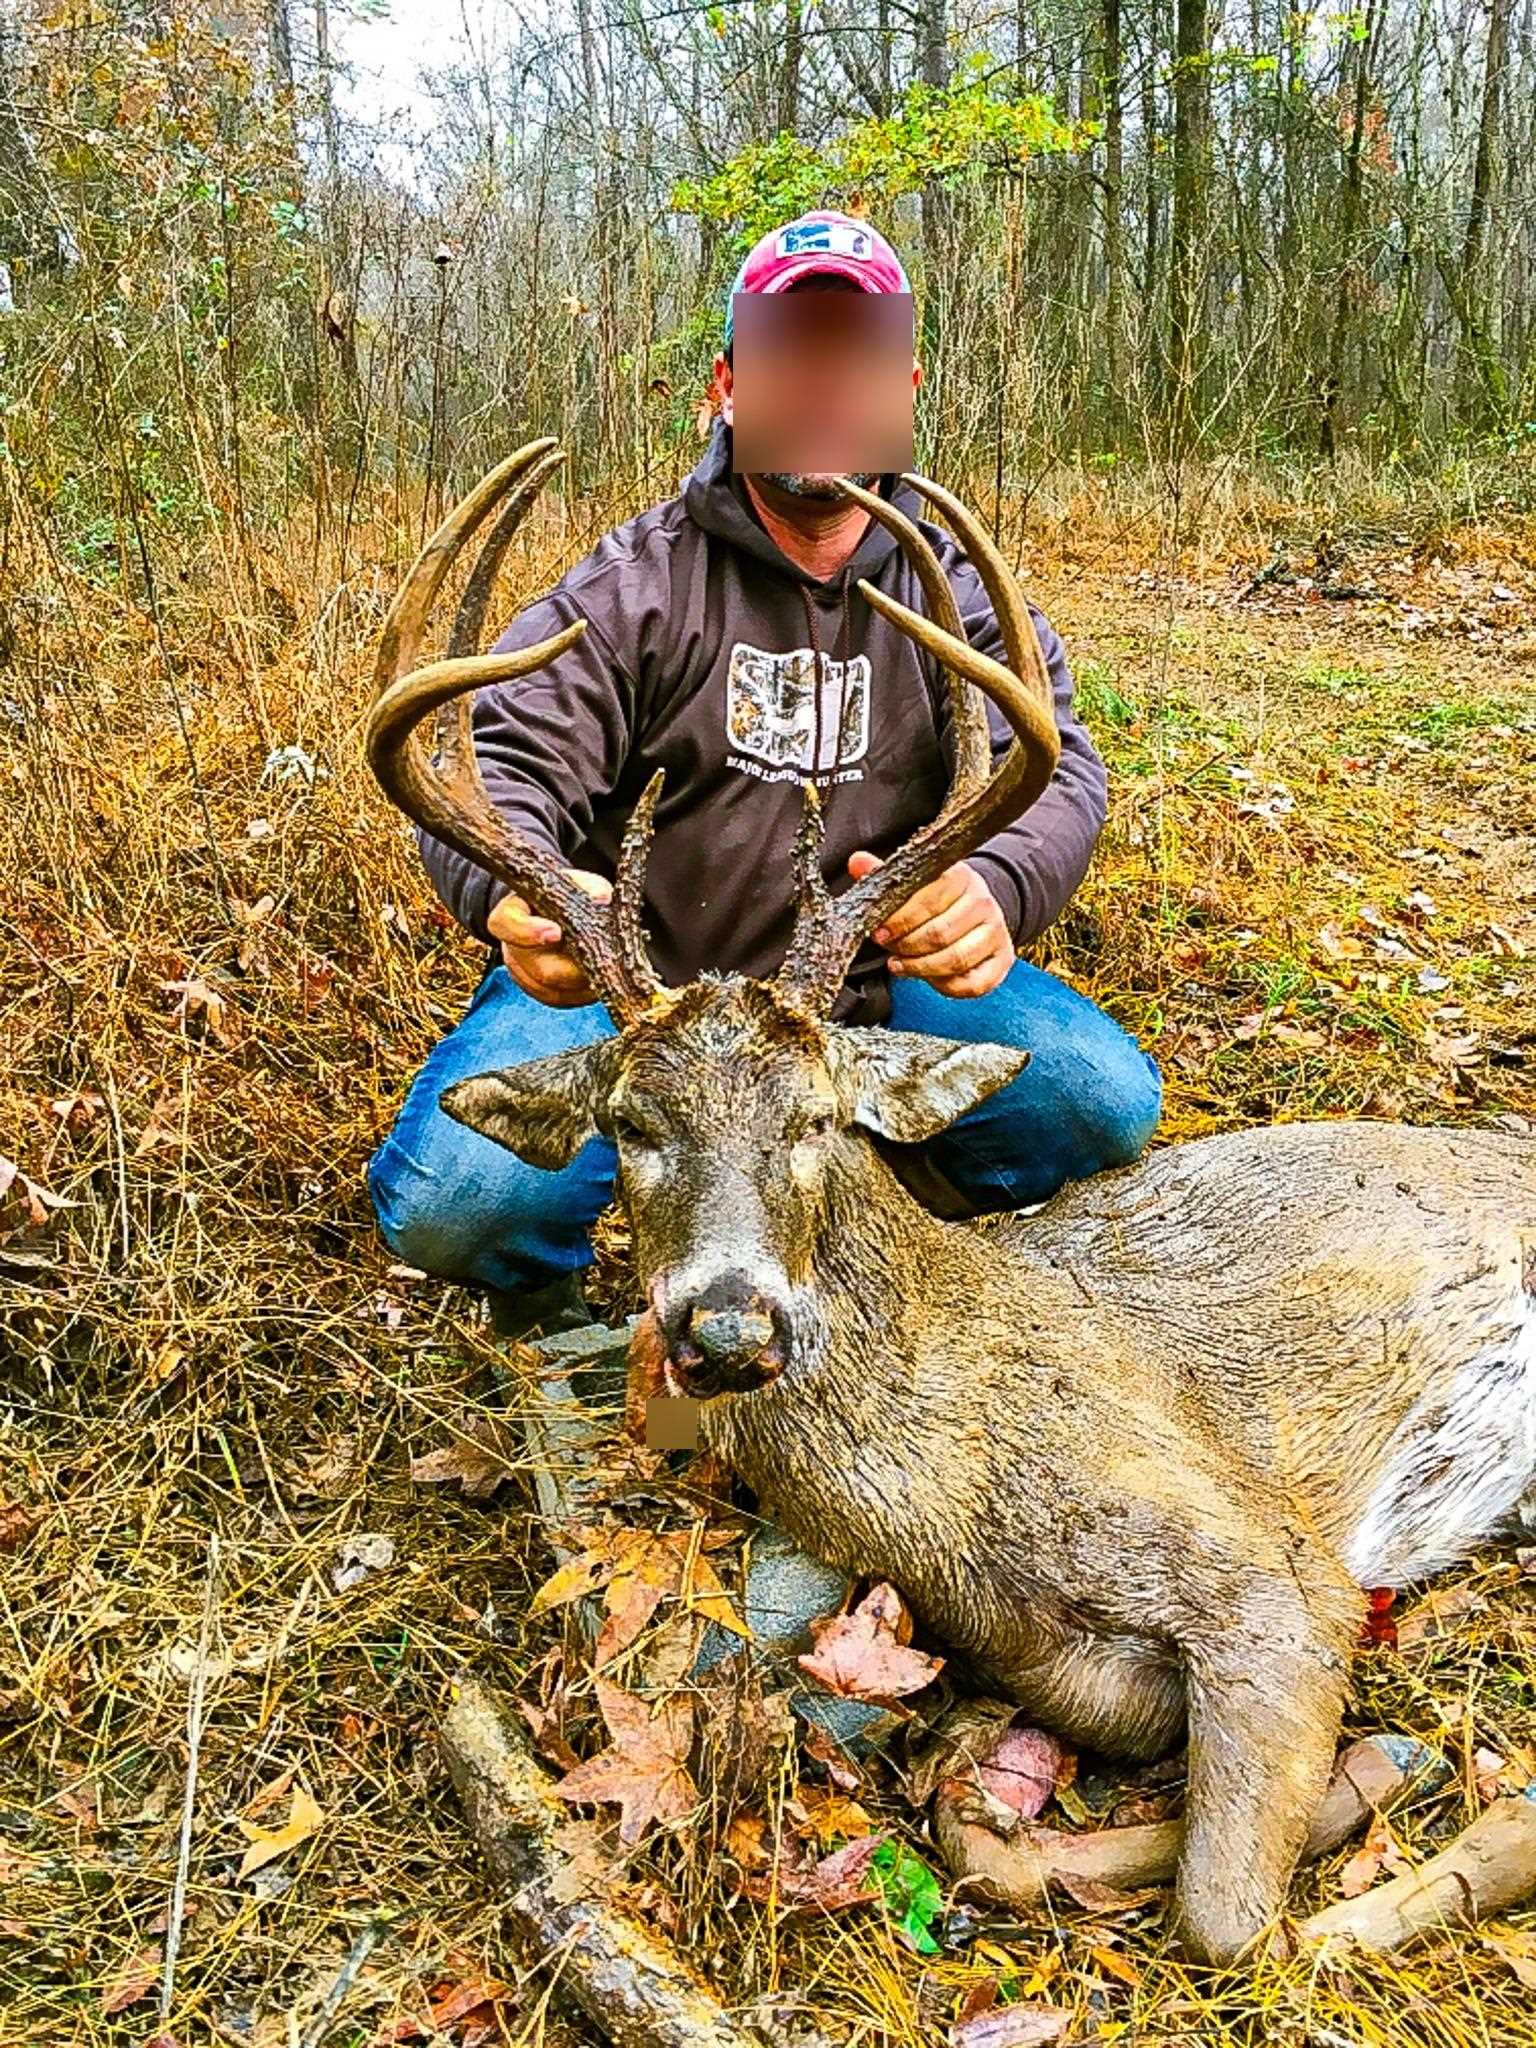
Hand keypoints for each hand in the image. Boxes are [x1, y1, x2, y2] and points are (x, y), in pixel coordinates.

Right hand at [488, 868, 611, 1006]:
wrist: (556, 916)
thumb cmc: (563, 895)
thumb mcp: (574, 882)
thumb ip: (587, 886)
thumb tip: (602, 898)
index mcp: (510, 914)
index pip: (507, 924)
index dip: (529, 931)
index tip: (556, 932)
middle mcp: (512, 949)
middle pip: (540, 969)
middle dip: (575, 967)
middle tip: (604, 958)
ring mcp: (524, 976)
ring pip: (555, 990)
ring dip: (584, 982)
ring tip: (608, 965)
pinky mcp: (543, 994)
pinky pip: (565, 1000)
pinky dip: (586, 992)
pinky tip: (603, 978)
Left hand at [848, 850, 1013, 997]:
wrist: (976, 910)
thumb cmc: (937, 899)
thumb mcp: (911, 882)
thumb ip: (882, 874)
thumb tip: (857, 862)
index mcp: (961, 877)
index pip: (929, 900)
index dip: (899, 921)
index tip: (880, 933)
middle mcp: (983, 903)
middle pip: (940, 934)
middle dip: (906, 947)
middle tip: (889, 950)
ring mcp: (996, 932)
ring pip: (955, 960)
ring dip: (921, 968)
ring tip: (900, 965)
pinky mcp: (1002, 959)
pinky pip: (973, 983)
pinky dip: (946, 986)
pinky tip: (930, 977)